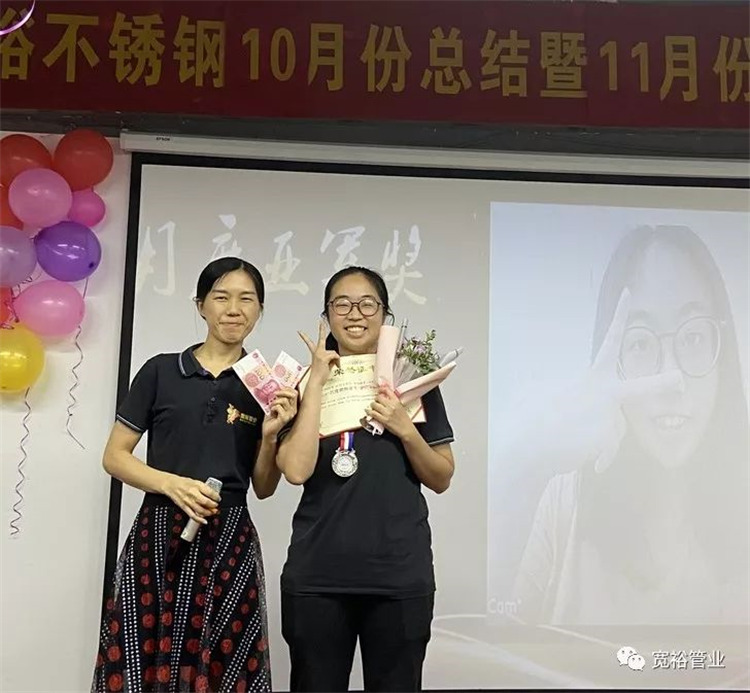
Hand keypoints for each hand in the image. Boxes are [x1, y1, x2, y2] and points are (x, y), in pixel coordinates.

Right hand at [162, 475, 220, 524]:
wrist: (171, 485)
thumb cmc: (184, 482)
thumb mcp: (196, 481)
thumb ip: (204, 488)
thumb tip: (213, 495)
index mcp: (197, 486)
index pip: (210, 493)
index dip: (216, 497)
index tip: (218, 499)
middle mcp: (193, 494)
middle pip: (206, 502)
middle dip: (214, 506)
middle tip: (216, 506)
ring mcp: (188, 502)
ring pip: (201, 510)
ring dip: (208, 513)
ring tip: (212, 512)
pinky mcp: (184, 507)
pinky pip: (193, 515)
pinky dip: (199, 520)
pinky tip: (204, 521)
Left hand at [262, 386, 298, 439]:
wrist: (268, 430)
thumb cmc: (271, 418)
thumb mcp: (276, 404)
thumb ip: (279, 397)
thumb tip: (279, 386)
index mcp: (293, 406)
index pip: (296, 392)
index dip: (288, 388)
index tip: (281, 387)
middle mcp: (294, 410)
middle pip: (293, 394)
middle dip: (282, 391)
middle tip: (275, 394)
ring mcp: (290, 414)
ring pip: (284, 400)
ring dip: (275, 402)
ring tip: (272, 406)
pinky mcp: (285, 418)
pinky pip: (278, 407)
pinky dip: (272, 408)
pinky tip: (271, 412)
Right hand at [298, 320, 339, 386]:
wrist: (316, 382)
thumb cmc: (320, 376)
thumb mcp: (326, 365)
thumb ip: (331, 359)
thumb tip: (337, 358)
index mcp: (315, 354)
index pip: (309, 343)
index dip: (304, 337)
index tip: (299, 331)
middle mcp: (316, 352)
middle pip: (320, 338)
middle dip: (321, 328)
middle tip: (320, 320)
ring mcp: (320, 354)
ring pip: (334, 352)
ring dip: (336, 360)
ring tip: (335, 366)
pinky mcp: (324, 357)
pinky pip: (335, 355)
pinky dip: (338, 361)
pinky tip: (336, 367)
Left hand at [365, 384, 415, 439]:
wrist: (406, 429)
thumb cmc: (404, 419)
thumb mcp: (400, 407)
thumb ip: (393, 402)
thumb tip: (384, 398)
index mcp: (397, 401)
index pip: (387, 390)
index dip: (381, 389)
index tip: (378, 390)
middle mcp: (392, 405)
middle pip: (378, 397)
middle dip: (375, 400)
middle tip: (375, 402)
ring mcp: (387, 413)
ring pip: (374, 405)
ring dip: (372, 406)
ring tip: (372, 408)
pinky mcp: (384, 420)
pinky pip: (373, 413)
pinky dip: (369, 412)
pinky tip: (368, 412)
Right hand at [528, 288, 683, 474]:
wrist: (525, 444)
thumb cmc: (530, 419)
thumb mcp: (543, 396)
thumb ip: (567, 395)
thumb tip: (571, 401)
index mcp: (588, 378)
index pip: (608, 342)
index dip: (618, 316)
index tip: (628, 293)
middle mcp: (601, 394)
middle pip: (637, 388)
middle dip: (661, 383)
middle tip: (679, 378)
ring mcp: (606, 417)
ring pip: (614, 431)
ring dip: (599, 442)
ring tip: (572, 444)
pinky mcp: (606, 438)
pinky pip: (608, 450)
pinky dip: (601, 458)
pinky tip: (590, 464)